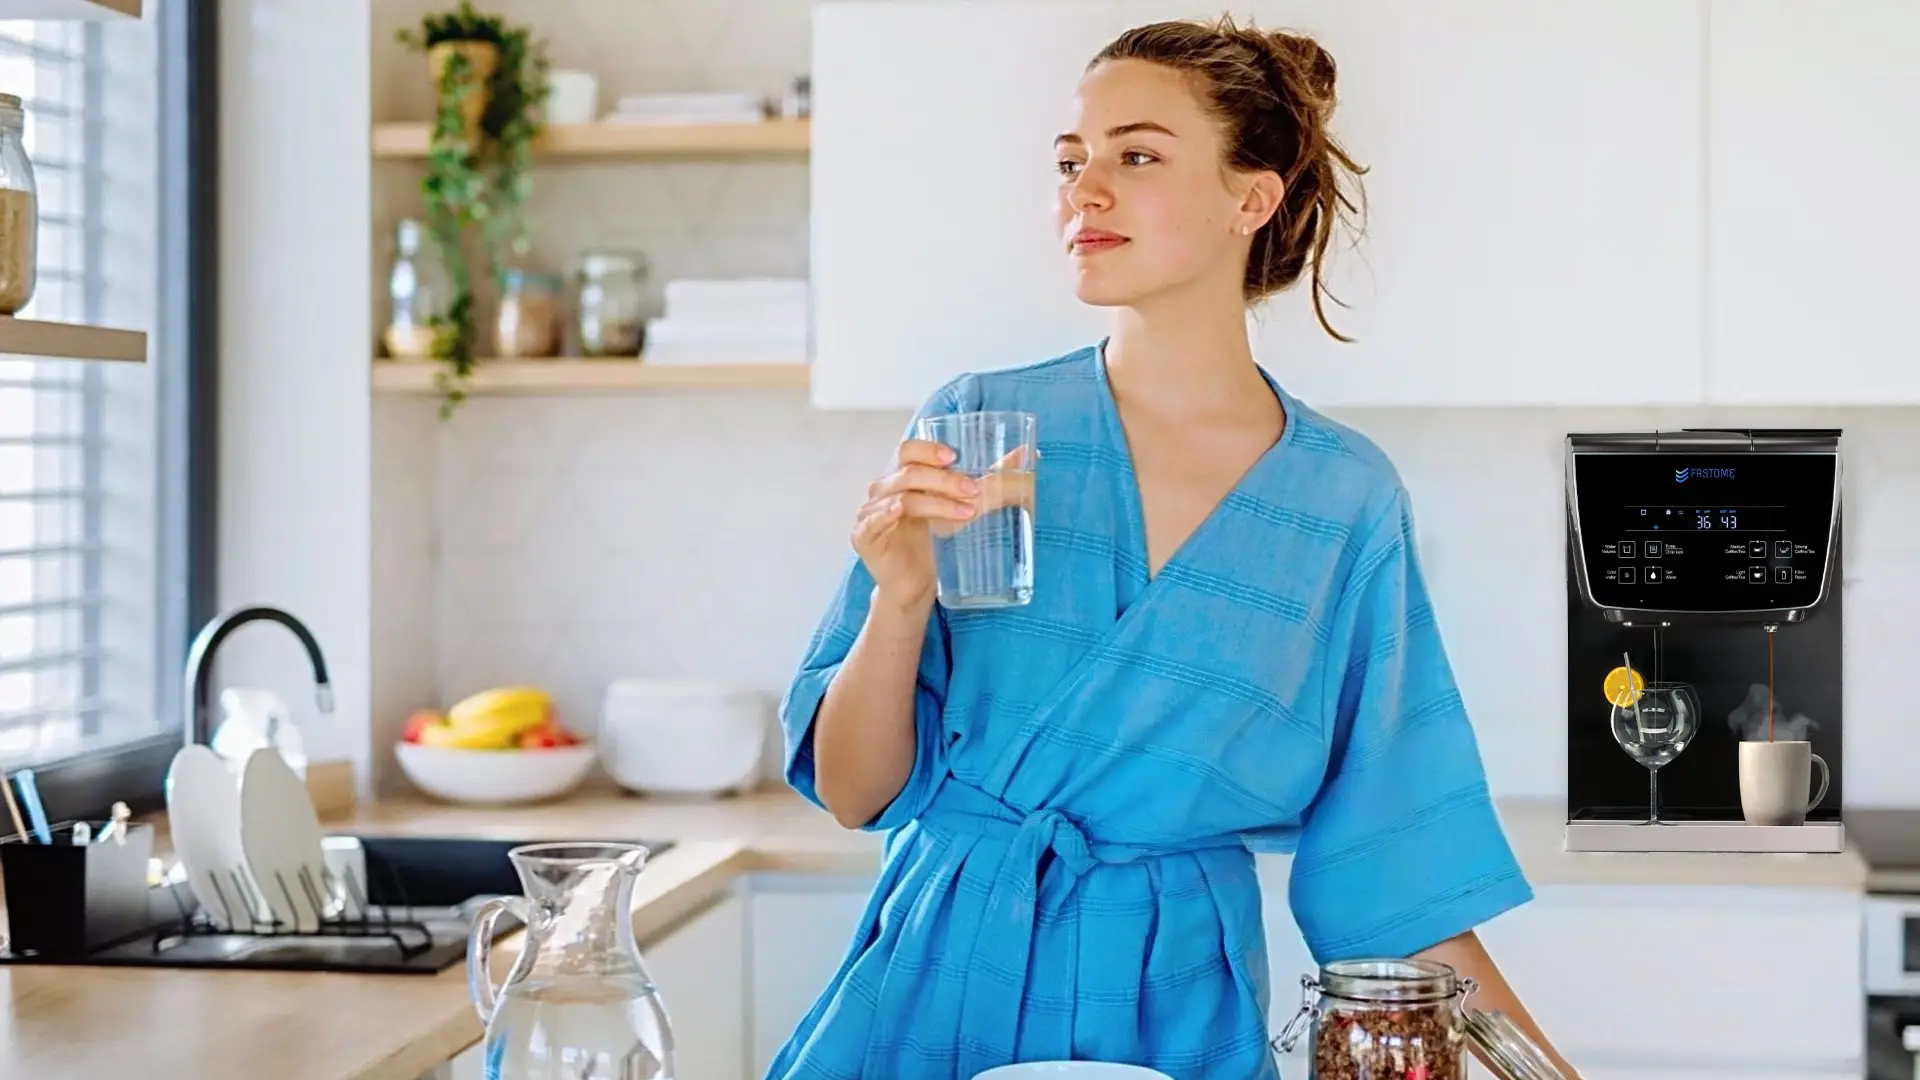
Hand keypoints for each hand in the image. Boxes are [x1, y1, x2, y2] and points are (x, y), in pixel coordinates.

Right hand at [854, 439, 979, 609]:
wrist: (916, 584)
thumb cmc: (934, 540)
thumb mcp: (964, 505)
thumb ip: (992, 479)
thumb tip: (1028, 453)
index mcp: (902, 475)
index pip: (909, 450)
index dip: (928, 449)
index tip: (954, 456)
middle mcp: (883, 489)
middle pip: (909, 473)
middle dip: (944, 479)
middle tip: (973, 489)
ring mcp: (870, 512)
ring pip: (901, 497)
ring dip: (935, 501)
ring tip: (966, 511)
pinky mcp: (864, 537)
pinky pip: (873, 521)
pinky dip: (886, 513)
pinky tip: (900, 511)